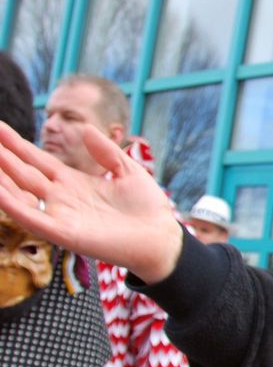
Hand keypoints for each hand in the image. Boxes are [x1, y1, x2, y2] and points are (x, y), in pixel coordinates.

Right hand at [0, 121, 182, 281]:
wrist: (162, 238)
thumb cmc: (148, 208)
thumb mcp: (128, 170)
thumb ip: (106, 151)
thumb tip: (85, 128)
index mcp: (74, 183)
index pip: (37, 160)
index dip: (17, 145)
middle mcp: (61, 198)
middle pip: (23, 173)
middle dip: (2, 156)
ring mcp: (60, 215)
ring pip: (20, 193)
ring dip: (0, 177)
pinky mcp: (64, 233)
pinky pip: (31, 218)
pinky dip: (11, 204)